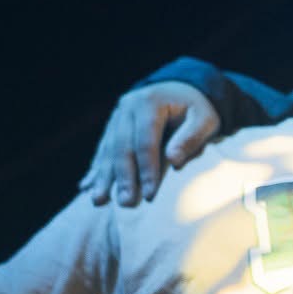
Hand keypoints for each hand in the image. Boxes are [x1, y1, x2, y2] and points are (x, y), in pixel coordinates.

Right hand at [78, 81, 221, 206]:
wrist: (182, 90)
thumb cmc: (198, 110)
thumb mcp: (205, 119)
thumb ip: (191, 138)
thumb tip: (174, 161)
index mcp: (150, 103)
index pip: (146, 142)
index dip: (147, 170)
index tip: (150, 195)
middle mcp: (127, 107)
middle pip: (122, 147)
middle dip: (123, 178)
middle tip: (125, 203)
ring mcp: (117, 116)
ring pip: (108, 150)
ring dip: (103, 177)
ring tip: (98, 201)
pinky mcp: (113, 125)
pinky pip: (103, 149)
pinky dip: (97, 169)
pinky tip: (87, 186)